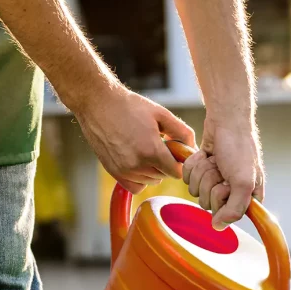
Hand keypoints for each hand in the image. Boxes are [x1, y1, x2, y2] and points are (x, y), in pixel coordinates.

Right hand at [73, 85, 195, 194]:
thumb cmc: (130, 106)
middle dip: (166, 163)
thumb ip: (182, 132)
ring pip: (151, 181)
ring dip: (153, 169)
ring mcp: (124, 170)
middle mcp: (137, 164)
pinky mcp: (113, 171)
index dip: (179, 162)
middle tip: (159, 145)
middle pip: (164, 176)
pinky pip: (136, 186)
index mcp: (151, 150)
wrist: (97, 103)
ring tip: (145, 148)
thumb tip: (192, 148)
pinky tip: (138, 162)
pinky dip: (140, 178)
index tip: (176, 152)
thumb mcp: (161, 113)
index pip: (177, 172)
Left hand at [182, 115, 264, 229]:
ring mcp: (215, 181)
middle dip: (210, 182)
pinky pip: (187, 177)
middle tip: (221, 168)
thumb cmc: (239, 149)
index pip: (226, 214)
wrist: (226, 120)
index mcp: (247, 197)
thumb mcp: (243, 182)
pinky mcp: (202, 170)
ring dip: (202, 172)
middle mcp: (232, 192)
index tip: (228, 185)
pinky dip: (193, 164)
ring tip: (214, 159)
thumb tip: (218, 227)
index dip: (222, 198)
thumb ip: (234, 210)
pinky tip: (205, 155)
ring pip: (196, 190)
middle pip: (208, 203)